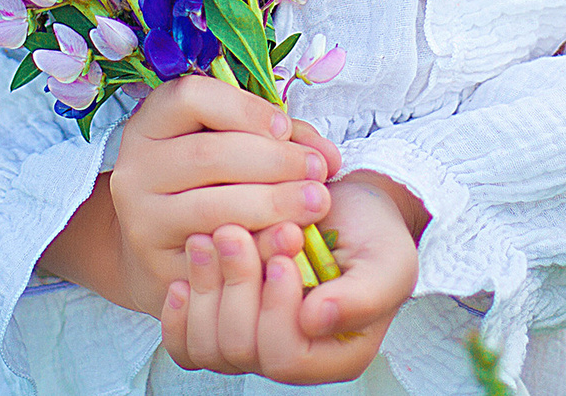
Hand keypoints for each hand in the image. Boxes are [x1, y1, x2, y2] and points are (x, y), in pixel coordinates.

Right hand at [40, 74, 339, 313]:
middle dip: (274, 161)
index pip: (191, 98)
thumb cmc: (206, 185)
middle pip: (208, 155)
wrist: (161, 252)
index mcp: (149, 125)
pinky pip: (217, 257)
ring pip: (212, 208)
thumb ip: (276, 139)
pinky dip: (259, 247)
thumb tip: (326, 156)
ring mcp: (143, 222)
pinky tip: (290, 240)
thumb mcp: (227, 144)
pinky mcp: (159, 268)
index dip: (245, 109)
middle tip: (317, 170)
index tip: (285, 129)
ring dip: (274, 203)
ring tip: (316, 202)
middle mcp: (135, 171)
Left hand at [159, 170, 424, 382]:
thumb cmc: (372, 234)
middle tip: (238, 231)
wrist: (346, 206)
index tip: (283, 251)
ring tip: (217, 234)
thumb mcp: (386, 261)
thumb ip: (361, 297)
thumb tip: (314, 319)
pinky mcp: (223, 322)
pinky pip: (185, 343)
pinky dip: (179, 309)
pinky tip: (191, 270)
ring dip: (207, 285)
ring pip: (207, 346)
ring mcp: (253, 344)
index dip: (275, 307)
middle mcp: (292, 359)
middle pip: (240, 350)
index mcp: (336, 355)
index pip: (286, 357)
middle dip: (237, 284)